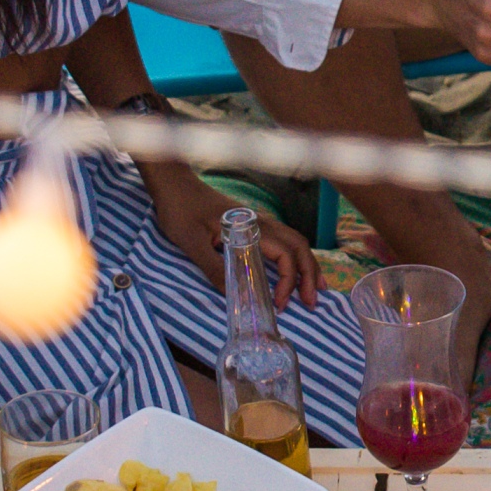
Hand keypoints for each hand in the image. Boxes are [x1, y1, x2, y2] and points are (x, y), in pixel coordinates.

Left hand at [143, 164, 321, 306]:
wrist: (174, 186)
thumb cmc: (180, 211)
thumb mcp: (192, 243)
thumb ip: (213, 267)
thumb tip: (235, 296)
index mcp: (251, 226)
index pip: (285, 255)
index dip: (288, 281)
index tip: (279, 303)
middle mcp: (262, 222)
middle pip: (299, 247)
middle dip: (310, 275)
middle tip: (312, 303)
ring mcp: (260, 221)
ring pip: (295, 242)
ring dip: (308, 266)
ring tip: (315, 289)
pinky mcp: (253, 223)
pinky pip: (284, 240)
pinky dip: (296, 257)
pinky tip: (296, 269)